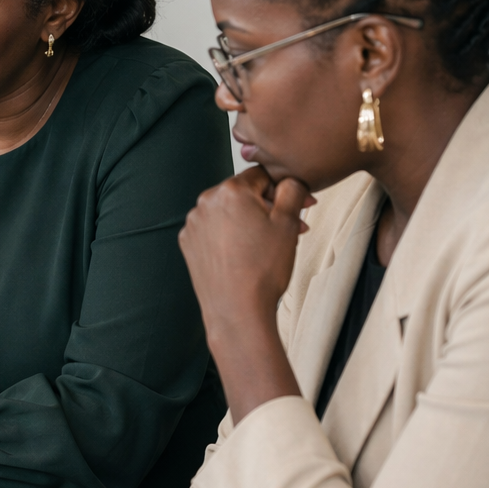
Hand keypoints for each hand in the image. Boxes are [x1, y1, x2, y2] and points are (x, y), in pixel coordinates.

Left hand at [179, 167, 312, 336]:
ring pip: (229, 213)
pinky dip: (230, 236)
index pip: (262, 175)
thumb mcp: (288, 223)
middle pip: (244, 194)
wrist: (237, 312)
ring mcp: (194, 224)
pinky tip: (245, 254)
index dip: (284, 190)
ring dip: (250, 222)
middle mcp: (205, 202)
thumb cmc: (262, 271)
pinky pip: (214, 230)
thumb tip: (289, 179)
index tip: (299, 205)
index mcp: (230, 191)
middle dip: (268, 208)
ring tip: (268, 244)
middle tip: (291, 228)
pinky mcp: (189, 243)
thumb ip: (292, 189)